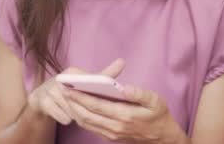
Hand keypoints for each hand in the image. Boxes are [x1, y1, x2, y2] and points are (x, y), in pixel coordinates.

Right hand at [27, 59, 126, 125]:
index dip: (96, 93)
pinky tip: (69, 117)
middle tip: (96, 112)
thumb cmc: (70, 89)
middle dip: (88, 108)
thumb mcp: (87, 81)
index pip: (88, 82)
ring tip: (81, 114)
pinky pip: (62, 116)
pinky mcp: (42, 102)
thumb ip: (105, 74)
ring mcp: (49, 90)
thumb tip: (122, 62)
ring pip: (72, 109)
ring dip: (78, 115)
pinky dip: (67, 119)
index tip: (102, 100)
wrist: (43, 98)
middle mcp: (59, 78)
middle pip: (80, 99)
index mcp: (72, 72)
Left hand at [64, 78, 185, 142]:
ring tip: (66, 96)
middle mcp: (115, 127)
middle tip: (61, 89)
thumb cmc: (158, 115)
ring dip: (74, 110)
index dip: (81, 97)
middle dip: (72, 102)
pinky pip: (90, 127)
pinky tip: (76, 107)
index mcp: (125, 116)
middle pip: (87, 115)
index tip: (70, 87)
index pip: (97, 106)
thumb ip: (140, 94)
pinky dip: (80, 117)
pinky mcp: (110, 137)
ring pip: (86, 123)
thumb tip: (124, 87)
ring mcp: (111, 134)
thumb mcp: (155, 101)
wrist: (161, 137)